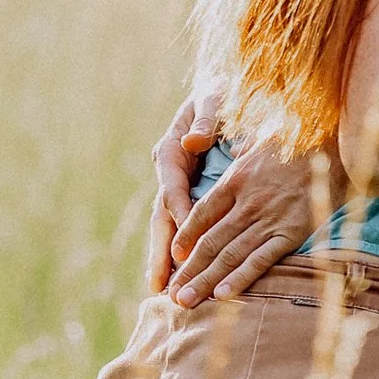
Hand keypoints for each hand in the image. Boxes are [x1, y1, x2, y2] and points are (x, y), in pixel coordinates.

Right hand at [146, 95, 221, 292]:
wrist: (218, 88)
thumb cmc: (217, 94)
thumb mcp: (212, 100)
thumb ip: (205, 120)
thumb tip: (194, 142)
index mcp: (170, 151)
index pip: (173, 190)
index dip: (178, 219)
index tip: (184, 246)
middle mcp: (168, 171)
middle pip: (161, 215)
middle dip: (161, 251)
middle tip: (159, 285)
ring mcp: (174, 182)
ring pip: (167, 224)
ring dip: (164, 257)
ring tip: (162, 289)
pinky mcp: (184, 189)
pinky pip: (180, 222)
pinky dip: (178, 247)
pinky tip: (178, 273)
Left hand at [166, 139, 317, 308]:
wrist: (334, 145)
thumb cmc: (298, 142)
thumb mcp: (261, 138)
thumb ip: (241, 149)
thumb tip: (230, 147)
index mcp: (236, 179)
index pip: (201, 214)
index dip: (184, 236)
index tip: (173, 255)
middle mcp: (247, 203)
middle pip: (210, 242)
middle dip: (188, 270)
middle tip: (171, 294)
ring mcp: (268, 219)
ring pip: (230, 256)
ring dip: (205, 281)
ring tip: (186, 300)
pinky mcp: (291, 233)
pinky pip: (261, 260)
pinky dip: (240, 279)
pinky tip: (222, 296)